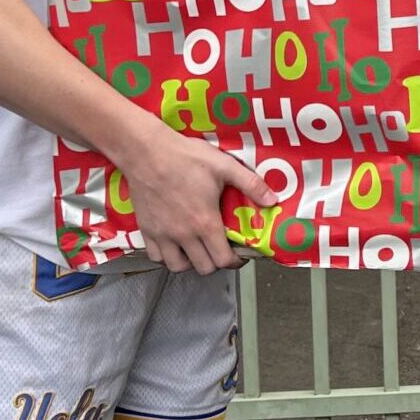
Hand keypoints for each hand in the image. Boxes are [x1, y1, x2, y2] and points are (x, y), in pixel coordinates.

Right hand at [124, 129, 277, 274]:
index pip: (223, 260)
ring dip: (191, 262)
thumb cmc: (186, 157)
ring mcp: (162, 234)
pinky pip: (155, 256)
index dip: (236, 262)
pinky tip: (174, 243)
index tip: (240, 255)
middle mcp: (183, 234)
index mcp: (205, 222)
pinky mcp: (145, 230)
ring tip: (198, 248)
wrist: (146, 151)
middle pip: (203, 268)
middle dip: (216, 262)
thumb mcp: (224, 166)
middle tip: (220, 249)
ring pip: (177, 266)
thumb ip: (251, 184)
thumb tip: (273, 200)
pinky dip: (166, 256)